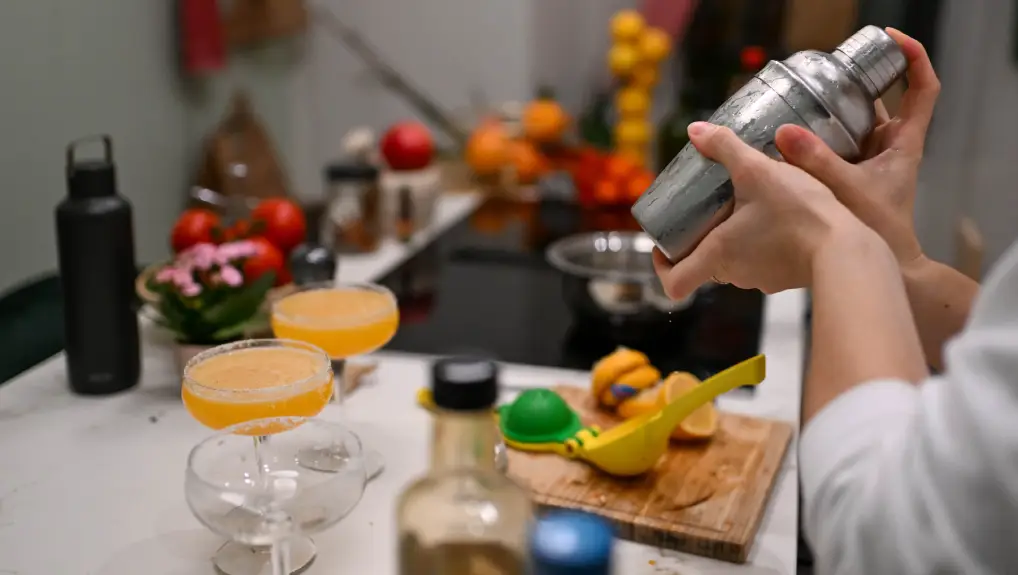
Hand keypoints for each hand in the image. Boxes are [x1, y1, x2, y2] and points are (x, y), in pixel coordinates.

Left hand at [653, 122, 872, 299]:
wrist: (849, 248)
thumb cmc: (799, 213)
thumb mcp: (758, 170)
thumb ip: (725, 148)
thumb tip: (696, 130)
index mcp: (718, 255)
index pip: (675, 283)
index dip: (662, 268)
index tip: (664, 249)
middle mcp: (735, 275)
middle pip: (704, 267)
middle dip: (701, 240)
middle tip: (706, 211)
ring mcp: (762, 280)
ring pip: (735, 262)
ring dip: (734, 239)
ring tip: (744, 206)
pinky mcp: (787, 278)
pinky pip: (764, 262)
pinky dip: (762, 244)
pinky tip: (777, 217)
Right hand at [773, 28, 939, 269]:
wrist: (887, 268)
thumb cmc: (880, 232)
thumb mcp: (846, 190)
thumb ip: (815, 160)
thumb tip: (783, 133)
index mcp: (904, 144)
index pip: (923, 89)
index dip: (913, 59)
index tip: (891, 42)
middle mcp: (891, 149)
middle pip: (881, 102)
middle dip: (854, 86)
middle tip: (824, 75)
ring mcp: (872, 163)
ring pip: (856, 125)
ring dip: (832, 113)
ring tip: (802, 101)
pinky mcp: (853, 178)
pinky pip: (836, 147)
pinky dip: (819, 139)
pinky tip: (792, 139)